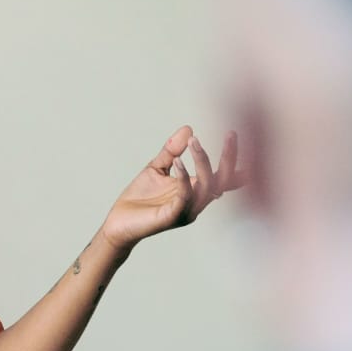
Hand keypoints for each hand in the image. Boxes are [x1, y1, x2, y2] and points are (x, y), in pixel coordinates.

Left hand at [99, 125, 247, 250]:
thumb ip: (171, 151)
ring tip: (194, 141)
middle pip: (224, 181)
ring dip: (202, 162)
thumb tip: (188, 128)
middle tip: (230, 135)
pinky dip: (184, 177)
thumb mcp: (156, 168)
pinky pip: (185, 196)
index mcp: (196, 191)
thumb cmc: (140, 198)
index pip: (224, 176)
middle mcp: (197, 202)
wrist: (118, 222)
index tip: (233, 134)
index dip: (233, 158)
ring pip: (207, 186)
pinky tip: (178, 161)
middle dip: (229, 157)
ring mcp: (187, 211)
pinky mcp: (173, 217)